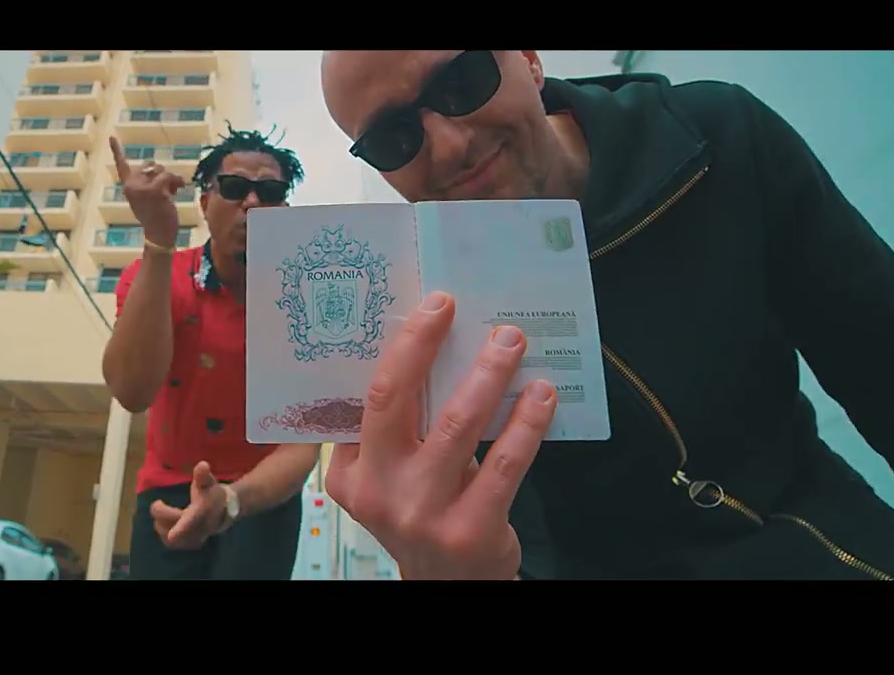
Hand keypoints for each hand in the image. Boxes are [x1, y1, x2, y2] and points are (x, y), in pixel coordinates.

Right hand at [109, 136, 183, 247]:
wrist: (158, 234)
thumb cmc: (155, 217)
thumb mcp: (146, 198)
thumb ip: (147, 183)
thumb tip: (159, 170)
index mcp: (128, 187)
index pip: (121, 166)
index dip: (116, 151)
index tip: (112, 136)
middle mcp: (132, 185)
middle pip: (150, 165)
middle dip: (161, 173)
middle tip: (168, 187)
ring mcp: (142, 187)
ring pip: (161, 170)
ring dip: (171, 179)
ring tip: (173, 192)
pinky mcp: (155, 189)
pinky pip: (169, 176)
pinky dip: (177, 182)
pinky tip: (178, 191)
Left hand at [150, 461, 228, 549]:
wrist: (223, 511)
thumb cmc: (212, 494)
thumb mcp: (209, 482)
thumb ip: (203, 475)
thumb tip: (202, 465)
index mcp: (201, 514)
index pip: (190, 523)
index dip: (181, 530)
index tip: (171, 536)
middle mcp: (197, 529)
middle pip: (173, 529)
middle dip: (162, 515)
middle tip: (157, 503)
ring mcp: (193, 539)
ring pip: (170, 539)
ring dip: (161, 525)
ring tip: (161, 513)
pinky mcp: (189, 544)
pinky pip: (171, 543)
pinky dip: (164, 533)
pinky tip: (164, 523)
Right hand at [326, 292, 557, 579]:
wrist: (448, 586)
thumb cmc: (423, 514)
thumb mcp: (391, 478)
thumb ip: (397, 430)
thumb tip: (434, 351)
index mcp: (352, 472)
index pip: (366, 397)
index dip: (399, 347)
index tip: (430, 308)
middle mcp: (379, 491)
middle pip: (395, 401)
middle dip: (423, 344)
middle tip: (452, 306)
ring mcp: (423, 513)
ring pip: (457, 426)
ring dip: (488, 375)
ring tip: (510, 342)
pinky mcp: (470, 529)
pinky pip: (504, 464)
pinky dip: (526, 422)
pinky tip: (541, 395)